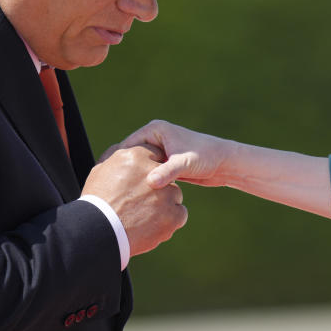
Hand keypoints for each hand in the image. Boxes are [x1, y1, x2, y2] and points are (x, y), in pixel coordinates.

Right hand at [82, 144, 186, 255]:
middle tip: (142, 202)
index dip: (149, 171)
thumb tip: (121, 147)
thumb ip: (114, 156)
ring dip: (164, 204)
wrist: (97, 232)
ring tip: (144, 216)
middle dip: (158, 188)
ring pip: (174, 196)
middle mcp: (155, 172)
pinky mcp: (174, 215)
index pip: (153, 156)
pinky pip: (180, 213)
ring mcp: (168, 194)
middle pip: (165, 177)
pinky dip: (170, 220)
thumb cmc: (96, 201)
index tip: (143, 183)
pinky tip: (153, 225)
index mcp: (137, 156)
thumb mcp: (100, 170)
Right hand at [116, 120, 236, 188]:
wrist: (224, 163)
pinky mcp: (164, 164)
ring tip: (116, 197)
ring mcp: (159, 152)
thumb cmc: (207, 157)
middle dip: (122, 173)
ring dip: (131, 180)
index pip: (127, 145)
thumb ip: (168, 172)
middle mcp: (155, 139)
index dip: (116, 162)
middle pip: (130, 157)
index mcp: (155, 130)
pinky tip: (132, 199)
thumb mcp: (185, 164)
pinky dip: (142, 184)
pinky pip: (147, 174)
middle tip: (108, 191)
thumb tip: (152, 182)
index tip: (106, 179)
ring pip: (138, 168)